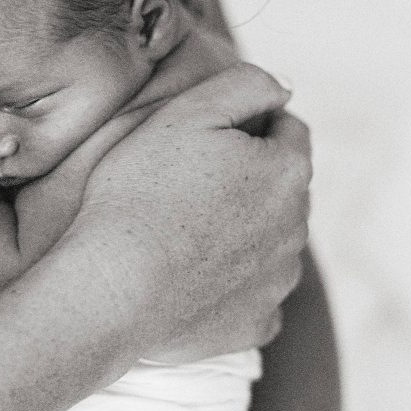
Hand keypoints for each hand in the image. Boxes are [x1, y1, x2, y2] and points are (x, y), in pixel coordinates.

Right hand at [71, 62, 309, 360]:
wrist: (113, 289)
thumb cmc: (140, 194)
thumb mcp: (186, 112)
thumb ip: (245, 85)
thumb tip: (283, 89)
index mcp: (287, 170)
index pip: (286, 130)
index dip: (245, 127)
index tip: (203, 141)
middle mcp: (297, 229)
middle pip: (281, 189)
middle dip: (248, 181)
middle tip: (184, 186)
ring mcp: (278, 283)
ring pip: (271, 243)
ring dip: (243, 234)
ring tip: (183, 234)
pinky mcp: (256, 326)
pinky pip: (254, 298)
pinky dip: (231, 288)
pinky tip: (190, 280)